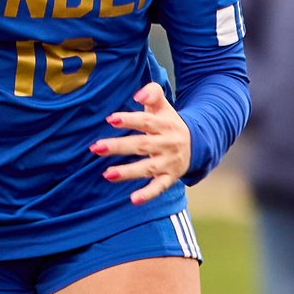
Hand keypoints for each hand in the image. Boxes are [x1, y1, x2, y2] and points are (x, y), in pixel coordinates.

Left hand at [95, 80, 191, 203]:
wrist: (197, 144)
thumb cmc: (169, 123)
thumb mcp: (164, 106)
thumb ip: (152, 93)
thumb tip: (138, 95)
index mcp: (165, 125)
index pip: (146, 122)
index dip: (129, 120)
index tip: (110, 119)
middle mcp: (168, 144)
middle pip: (142, 145)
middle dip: (119, 146)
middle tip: (96, 147)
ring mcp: (169, 162)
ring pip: (147, 167)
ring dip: (128, 172)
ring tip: (107, 174)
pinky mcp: (170, 177)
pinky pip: (159, 187)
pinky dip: (148, 194)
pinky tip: (133, 200)